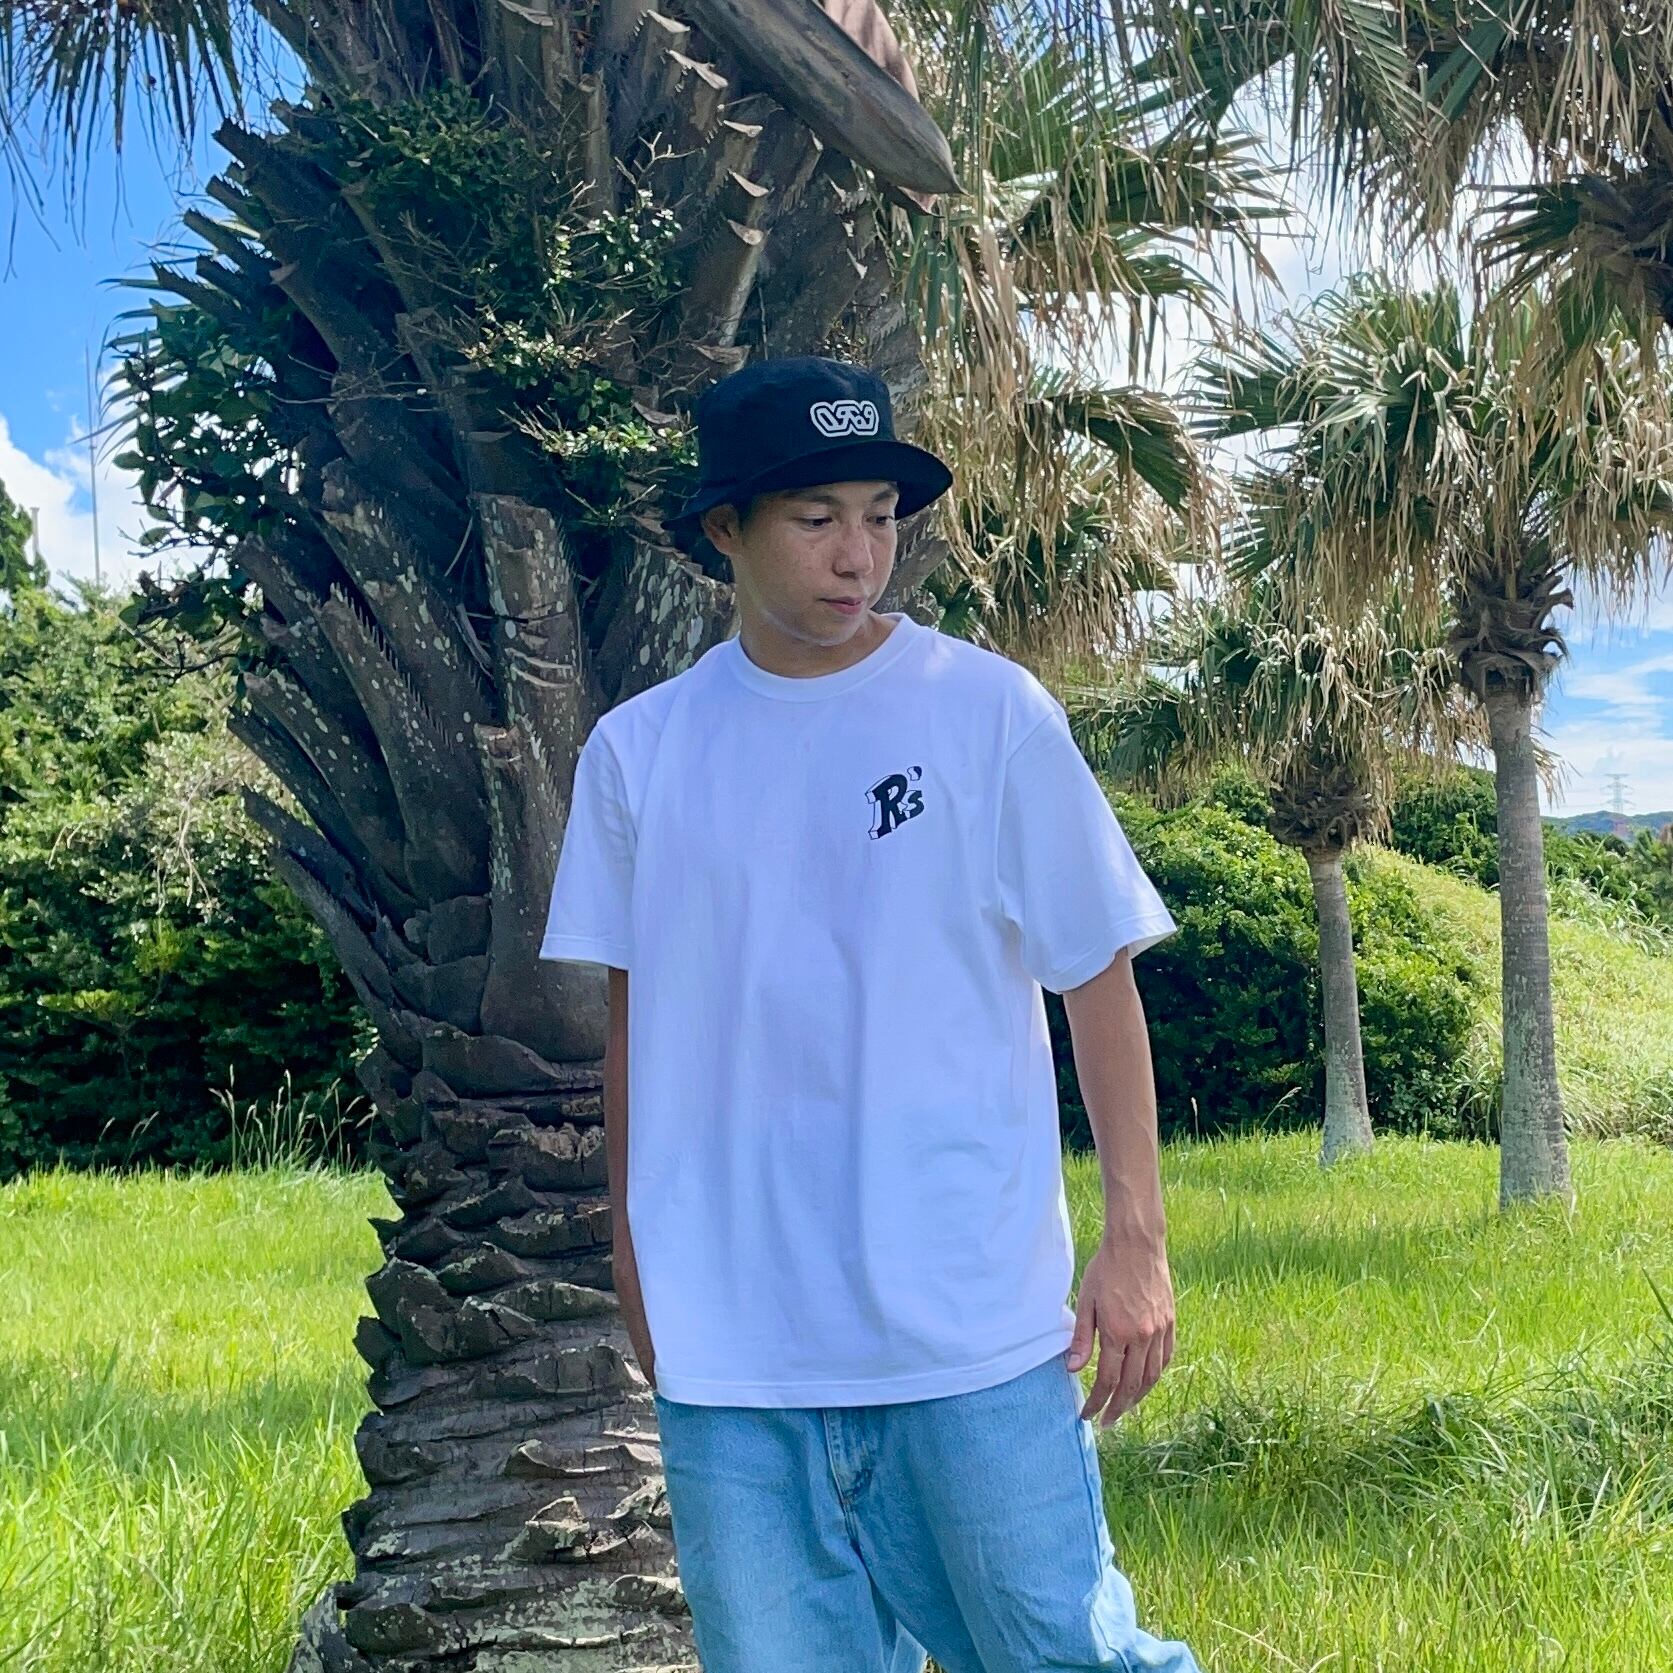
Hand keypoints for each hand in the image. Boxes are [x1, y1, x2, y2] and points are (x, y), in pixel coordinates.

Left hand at [1065, 1235, 1175, 1426]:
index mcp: (1118, 1333)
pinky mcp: (1170, 1322)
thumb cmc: (1106, 1269)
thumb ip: (1081, 1338)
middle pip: (1131, 1386)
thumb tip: (1073, 1369)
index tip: (1087, 1415)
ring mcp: (1159, 1331)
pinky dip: (1156, 1375)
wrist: (1137, 1244)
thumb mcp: (1086, 1301)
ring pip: (1152, 1377)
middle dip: (1117, 1408)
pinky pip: (1166, 1358)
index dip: (1097, 1402)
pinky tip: (1146, 1382)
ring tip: (1124, 1408)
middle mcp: (1142, 1337)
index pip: (1108, 1381)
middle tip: (1106, 1422)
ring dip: (1138, 1397)